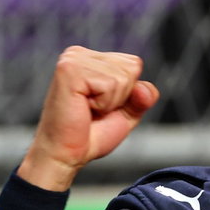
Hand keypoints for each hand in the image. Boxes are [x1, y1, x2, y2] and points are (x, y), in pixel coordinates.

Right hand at [19, 46, 160, 190]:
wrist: (66, 155)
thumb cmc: (89, 136)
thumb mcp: (126, 114)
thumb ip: (143, 98)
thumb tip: (144, 89)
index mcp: (90, 58)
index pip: (134, 64)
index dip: (127, 92)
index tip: (101, 106)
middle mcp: (79, 53)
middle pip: (132, 67)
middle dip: (120, 97)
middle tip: (93, 110)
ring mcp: (73, 59)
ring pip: (122, 77)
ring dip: (110, 102)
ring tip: (87, 109)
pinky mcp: (69, 69)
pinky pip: (110, 84)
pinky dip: (103, 103)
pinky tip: (83, 107)